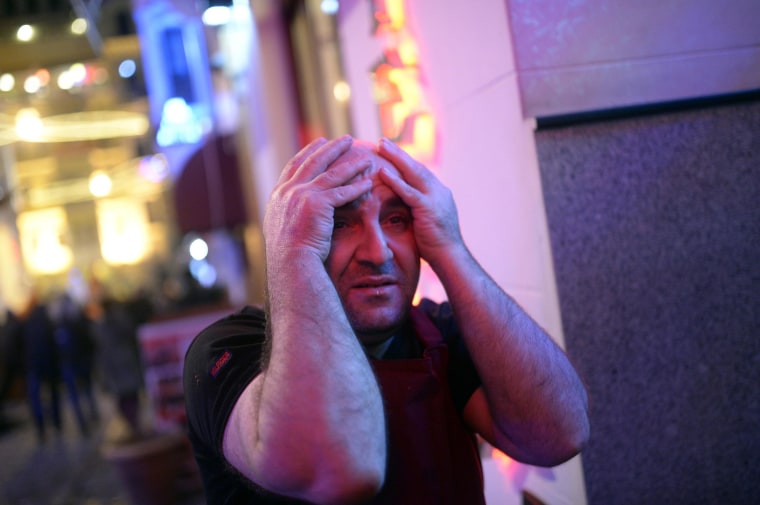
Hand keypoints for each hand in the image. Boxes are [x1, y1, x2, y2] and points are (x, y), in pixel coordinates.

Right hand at [263, 136, 373, 262]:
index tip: (320, 141)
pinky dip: (356, 186)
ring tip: (365, 156)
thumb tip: (292, 212)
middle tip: (345, 139)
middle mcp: (287, 191)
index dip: (308, 152)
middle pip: (313, 162)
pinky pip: (342, 192)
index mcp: (278, 195)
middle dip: (331, 148)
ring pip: (330, 174)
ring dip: (349, 163)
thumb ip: (287, 214)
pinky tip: (369, 182)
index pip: (295, 166)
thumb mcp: (281, 229)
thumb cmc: (289, 255)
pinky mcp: (316, 204)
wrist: (290, 264)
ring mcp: (301, 195)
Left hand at [376, 138, 463, 264]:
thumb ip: (414, 209)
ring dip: (396, 158)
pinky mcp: (429, 208)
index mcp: (438, 193)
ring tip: (380, 146)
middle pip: (416, 167)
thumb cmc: (435, 245)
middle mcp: (439, 191)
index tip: (390, 151)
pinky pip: (409, 192)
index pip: (419, 173)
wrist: (450, 257)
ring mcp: (435, 198)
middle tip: (382, 141)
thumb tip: (399, 206)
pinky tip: (382, 171)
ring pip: (414, 173)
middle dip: (399, 153)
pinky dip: (395, 181)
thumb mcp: (424, 221)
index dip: (404, 162)